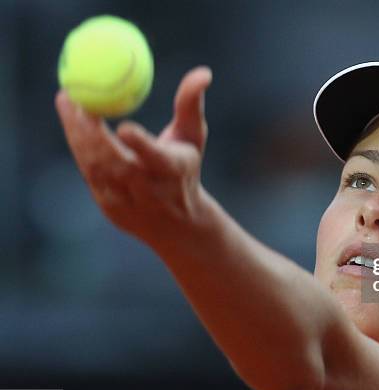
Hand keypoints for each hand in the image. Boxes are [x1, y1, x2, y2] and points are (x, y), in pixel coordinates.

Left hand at [55, 66, 213, 245]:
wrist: (177, 222)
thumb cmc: (186, 168)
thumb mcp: (193, 136)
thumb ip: (191, 104)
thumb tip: (203, 73)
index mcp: (174, 172)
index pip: (156, 158)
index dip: (141, 145)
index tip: (124, 127)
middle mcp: (151, 191)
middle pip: (116, 163)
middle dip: (92, 131)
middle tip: (80, 96)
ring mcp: (128, 202)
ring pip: (95, 166)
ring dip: (77, 133)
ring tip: (68, 99)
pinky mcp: (109, 207)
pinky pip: (88, 171)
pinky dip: (77, 144)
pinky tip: (72, 119)